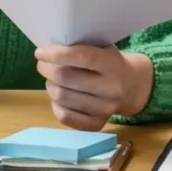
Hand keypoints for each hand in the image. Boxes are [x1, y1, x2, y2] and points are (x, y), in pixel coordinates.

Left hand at [33, 44, 153, 128]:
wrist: (132, 86)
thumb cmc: (108, 60)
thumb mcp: (101, 47)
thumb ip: (79, 46)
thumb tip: (47, 49)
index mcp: (112, 64)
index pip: (82, 57)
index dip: (56, 54)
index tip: (39, 52)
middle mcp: (111, 88)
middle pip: (66, 78)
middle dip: (47, 69)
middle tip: (42, 64)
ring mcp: (105, 109)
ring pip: (62, 97)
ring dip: (50, 86)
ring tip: (53, 80)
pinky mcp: (97, 124)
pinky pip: (65, 116)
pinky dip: (56, 104)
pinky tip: (60, 96)